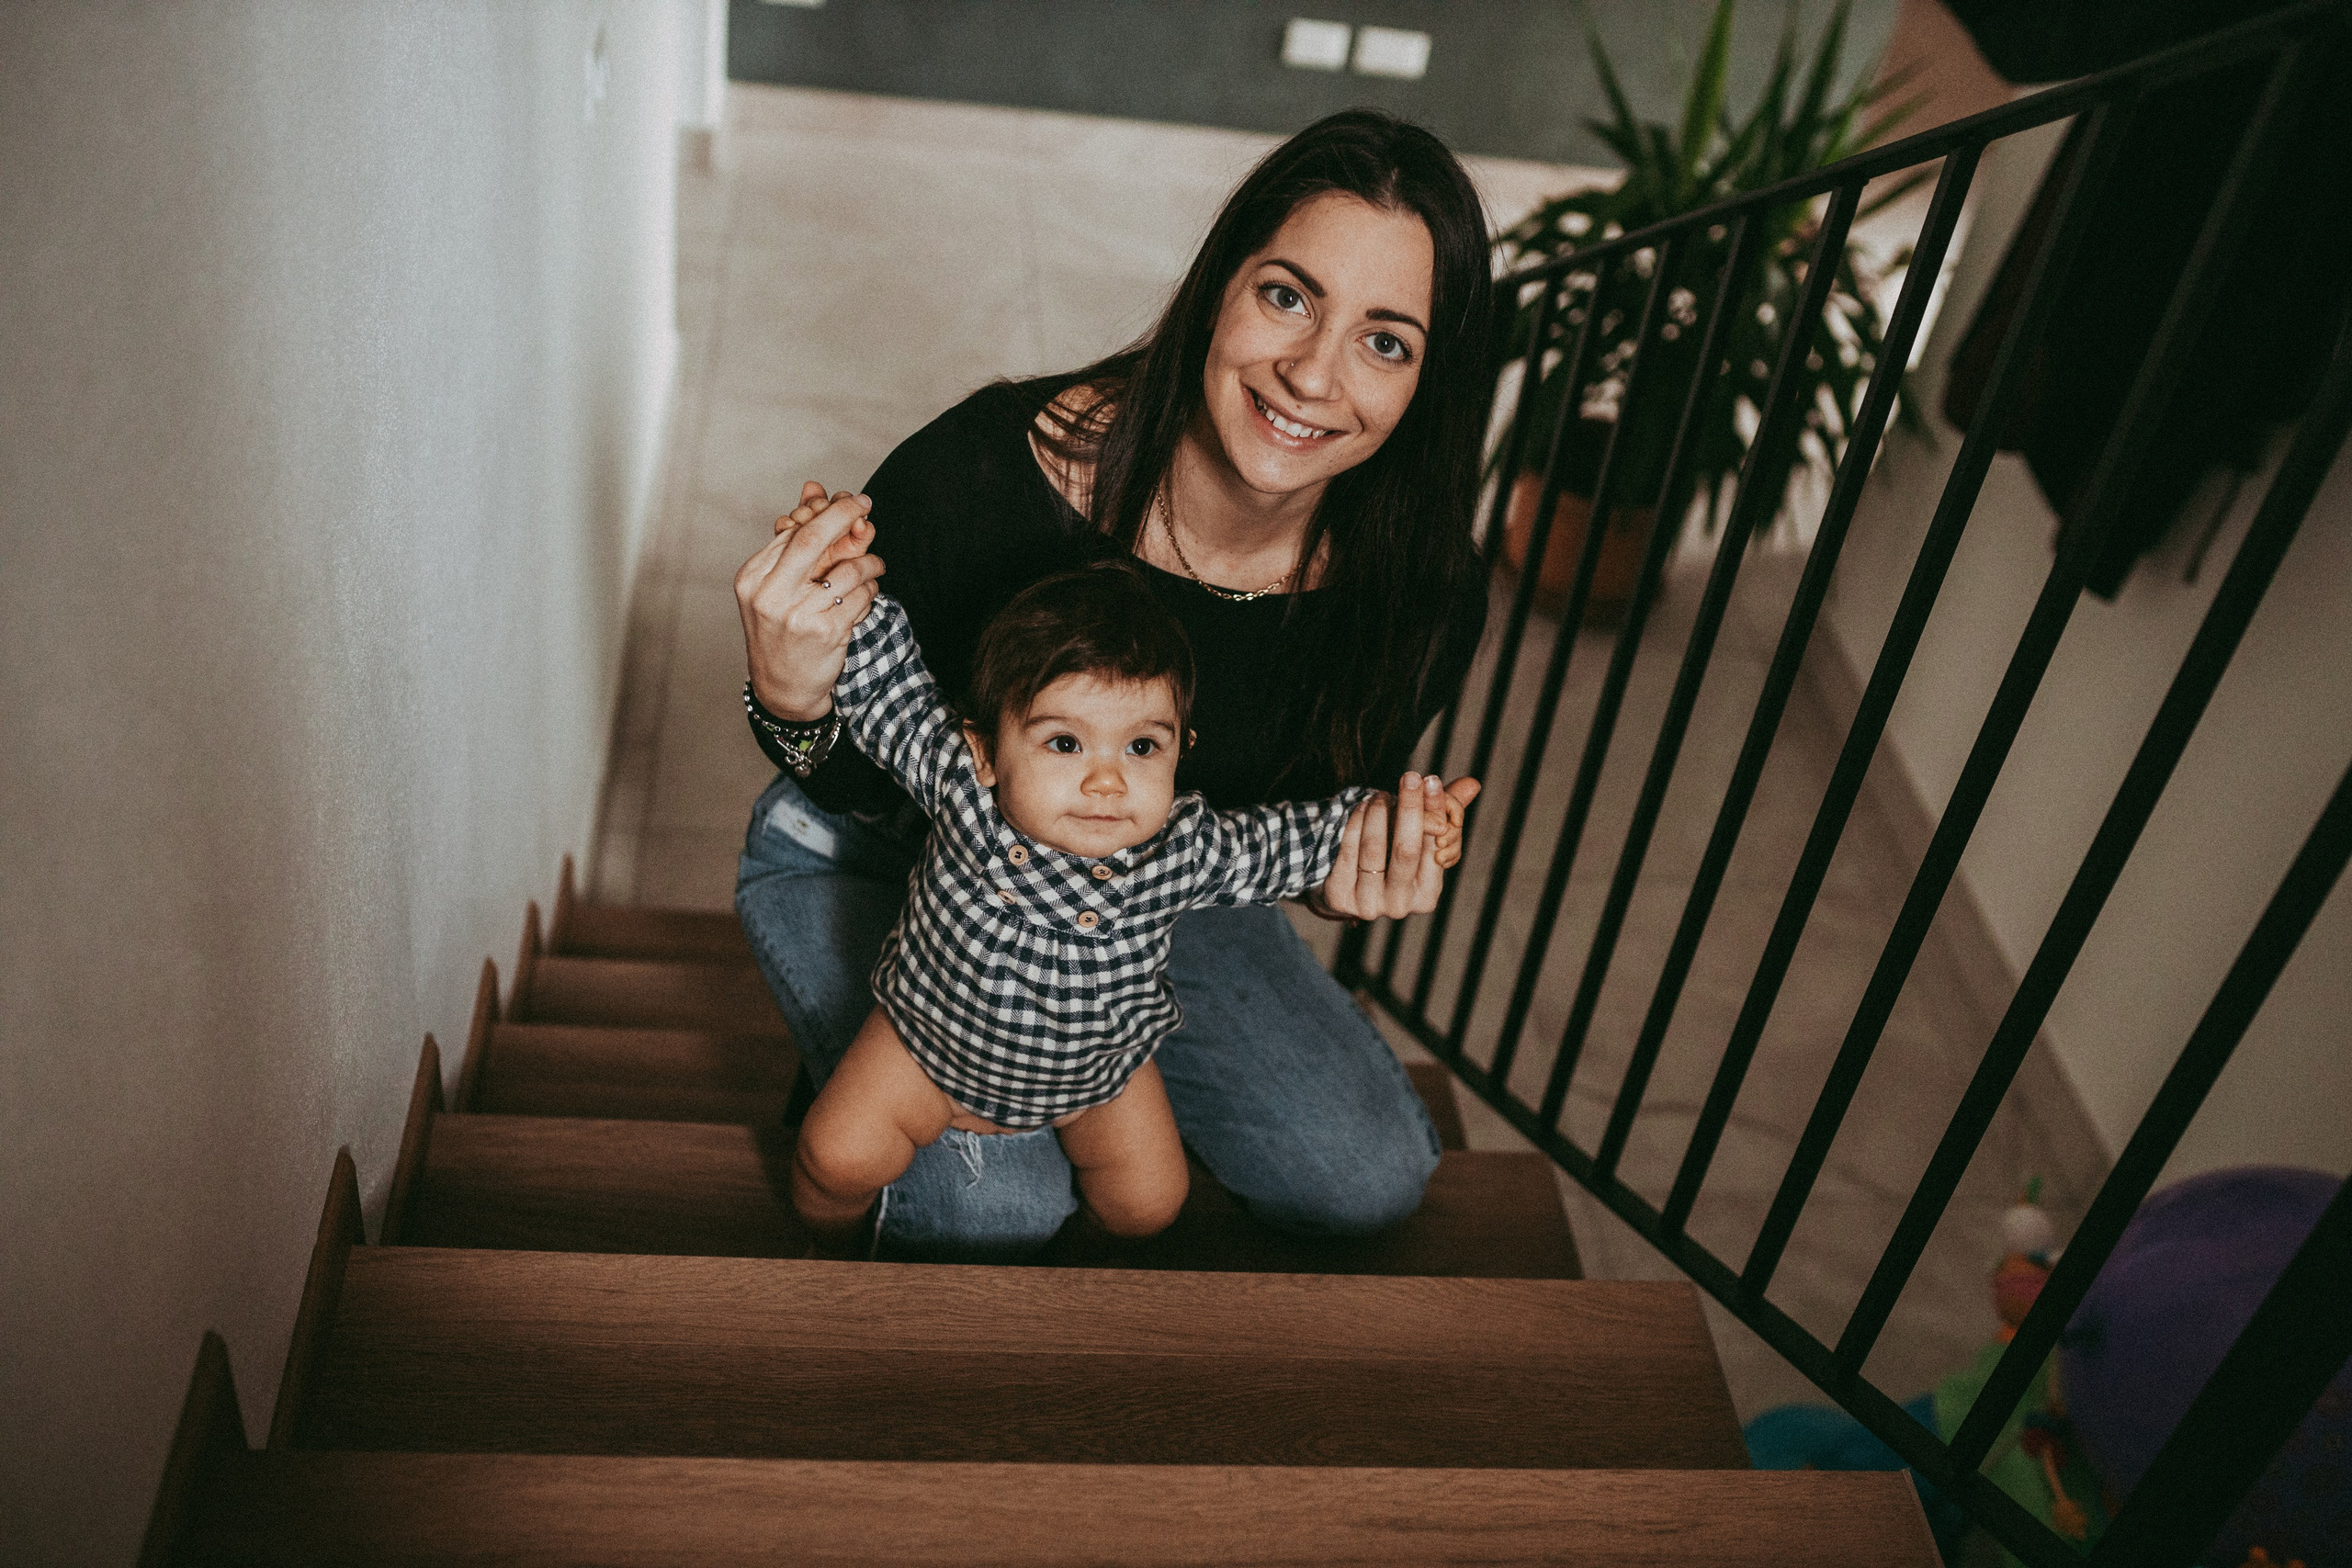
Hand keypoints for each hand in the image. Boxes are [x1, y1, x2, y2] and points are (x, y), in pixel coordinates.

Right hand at [734, 480, 885, 720]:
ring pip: (847, 569)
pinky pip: (861, 596)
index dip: (826, 512)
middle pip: (812, 538)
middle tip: (865, 503)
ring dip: (868, 562)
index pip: (794, 531)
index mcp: (753, 578)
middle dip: (844, 514)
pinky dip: (870, 590)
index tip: (849, 501)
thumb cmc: (781, 628)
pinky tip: (867, 593)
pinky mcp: (826, 633)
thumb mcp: (777, 583)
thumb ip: (797, 537)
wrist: (783, 686)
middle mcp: (770, 595)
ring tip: (872, 565)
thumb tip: (814, 486)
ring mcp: (797, 616)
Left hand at [1318, 772, 1474, 921]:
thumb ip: (1444, 813)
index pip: (1434, 848)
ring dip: (1379, 812)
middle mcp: (1400, 905)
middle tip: (1410, 777)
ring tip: (1381, 793)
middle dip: (1410, 808)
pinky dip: (1356, 822)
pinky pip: (1349, 850)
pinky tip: (1363, 806)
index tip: (1431, 780)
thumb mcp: (1418, 843)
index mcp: (1427, 896)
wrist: (1349, 892)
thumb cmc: (1392, 861)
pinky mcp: (1341, 896)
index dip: (1434, 812)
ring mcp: (1369, 903)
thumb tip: (1473, 784)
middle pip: (1407, 850)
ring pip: (1374, 848)